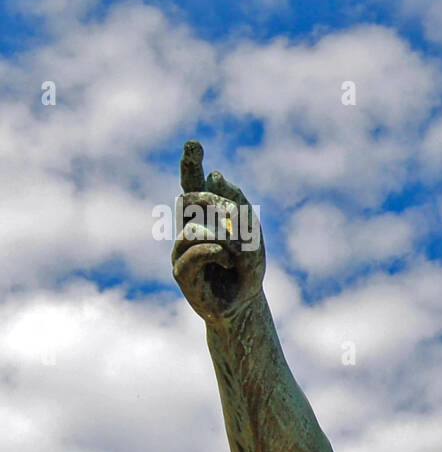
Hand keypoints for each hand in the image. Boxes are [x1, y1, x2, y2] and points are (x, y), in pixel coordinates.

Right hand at [172, 140, 265, 323]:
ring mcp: (181, 248)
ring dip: (223, 237)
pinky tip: (227, 260)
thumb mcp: (252, 236)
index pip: (194, 185)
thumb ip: (237, 206)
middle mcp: (189, 227)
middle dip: (213, 202)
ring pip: (194, 226)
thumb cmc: (247, 270)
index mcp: (206, 216)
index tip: (194, 144)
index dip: (191, 164)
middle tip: (237, 219)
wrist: (243, 307)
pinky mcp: (179, 270)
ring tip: (236, 254)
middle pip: (189, 197)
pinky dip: (216, 250)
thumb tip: (215, 175)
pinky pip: (195, 248)